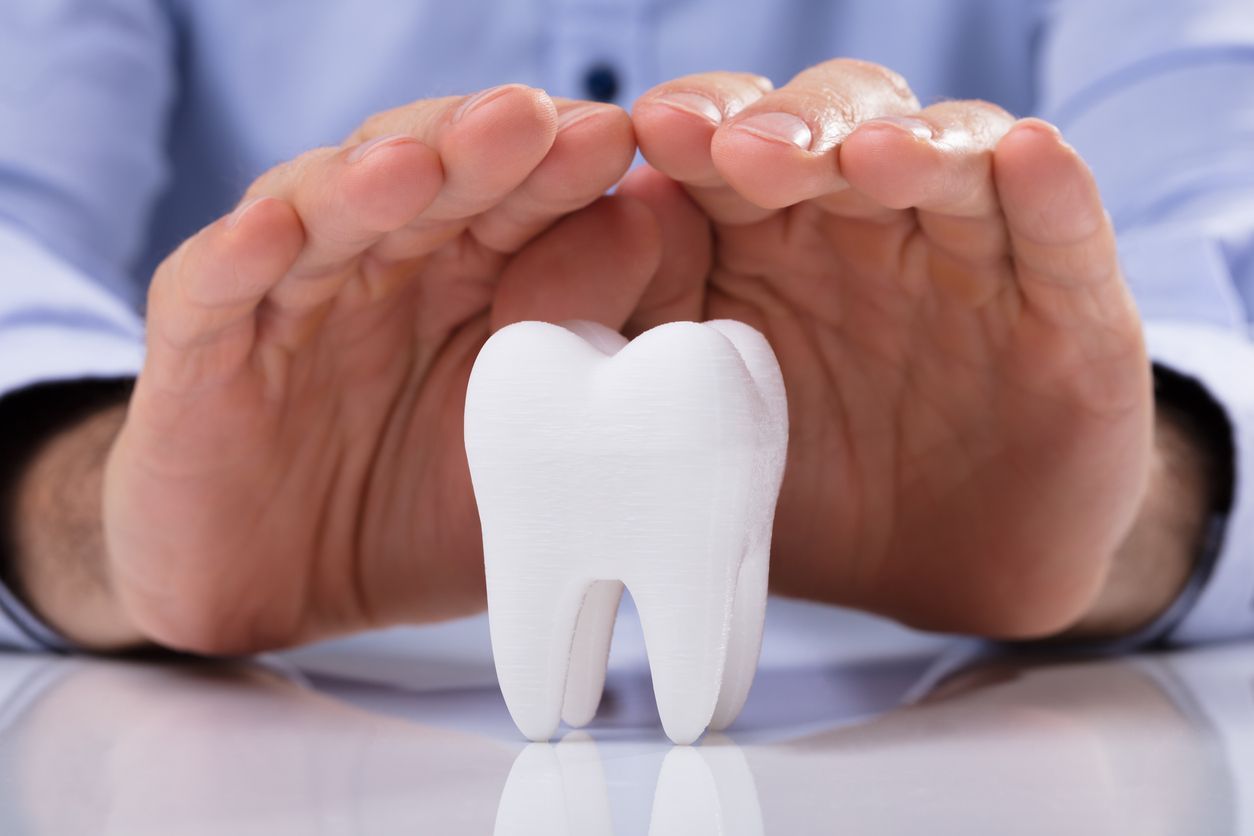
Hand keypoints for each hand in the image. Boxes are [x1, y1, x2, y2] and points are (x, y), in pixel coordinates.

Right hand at [101, 85, 668, 652]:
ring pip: (322, 213)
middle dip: (477, 148)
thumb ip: (587, 340)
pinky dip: (237, 258)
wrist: (279, 590)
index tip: (610, 141)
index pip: (516, 197)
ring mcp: (290, 296)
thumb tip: (651, 217)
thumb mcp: (527, 448)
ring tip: (415, 164)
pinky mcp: (202, 348)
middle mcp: (381, 265)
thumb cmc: (418, 509)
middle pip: (427, 183)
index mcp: (468, 277)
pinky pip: (211, 292)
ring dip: (367, 184)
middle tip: (530, 122)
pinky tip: (273, 231)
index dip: (558, 166)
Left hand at [628, 60, 1153, 636]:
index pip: (729, 145)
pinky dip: (1048, 191)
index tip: (649, 133)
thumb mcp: (698, 430)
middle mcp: (867, 221)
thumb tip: (572, 234)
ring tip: (873, 158)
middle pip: (834, 127)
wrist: (948, 570)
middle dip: (790, 129)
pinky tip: (1027, 160)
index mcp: (768, 238)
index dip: (694, 127)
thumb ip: (624, 332)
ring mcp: (970, 250)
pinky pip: (1062, 230)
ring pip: (948, 154)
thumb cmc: (806, 489)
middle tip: (743, 155)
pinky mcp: (1067, 300)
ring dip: (911, 142)